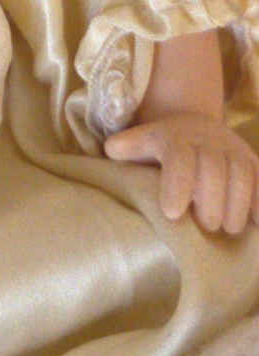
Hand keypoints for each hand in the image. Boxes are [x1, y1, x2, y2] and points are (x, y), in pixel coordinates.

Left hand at [105, 113, 258, 234]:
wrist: (194, 126)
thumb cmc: (162, 148)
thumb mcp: (140, 143)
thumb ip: (127, 148)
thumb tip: (112, 152)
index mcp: (174, 138)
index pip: (178, 158)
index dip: (177, 185)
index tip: (171, 213)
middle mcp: (206, 140)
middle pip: (213, 168)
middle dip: (210, 201)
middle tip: (206, 226)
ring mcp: (232, 149)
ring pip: (242, 173)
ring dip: (238, 204)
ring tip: (229, 229)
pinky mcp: (252, 161)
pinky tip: (257, 223)